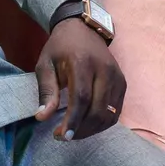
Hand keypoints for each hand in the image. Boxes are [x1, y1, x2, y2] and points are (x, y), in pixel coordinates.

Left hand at [34, 19, 125, 139]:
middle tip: (64, 136)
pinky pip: (116, 111)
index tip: (61, 136)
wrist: (83, 29)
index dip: (73, 121)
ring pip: (109, 114)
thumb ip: (46, 91)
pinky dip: (103, 123)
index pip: (82, 98)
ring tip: (74, 132)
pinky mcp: (123, 83)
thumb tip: (42, 118)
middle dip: (81, 129)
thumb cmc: (60, 47)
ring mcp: (117, 77)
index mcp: (82, 62)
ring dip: (92, 130)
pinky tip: (87, 125)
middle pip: (98, 110)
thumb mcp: (45, 64)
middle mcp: (104, 70)